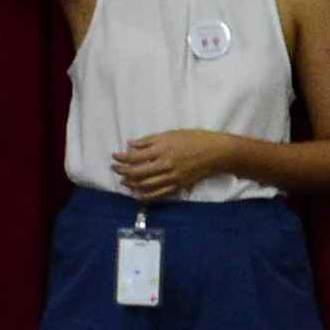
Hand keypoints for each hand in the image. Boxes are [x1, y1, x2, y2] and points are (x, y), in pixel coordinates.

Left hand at [108, 129, 239, 200]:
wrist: (215, 152)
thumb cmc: (193, 138)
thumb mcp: (170, 134)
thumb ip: (149, 140)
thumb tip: (131, 144)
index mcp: (162, 150)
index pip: (134, 157)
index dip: (121, 158)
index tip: (114, 156)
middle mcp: (165, 165)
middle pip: (137, 172)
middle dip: (122, 171)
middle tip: (115, 169)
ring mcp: (172, 177)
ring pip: (146, 185)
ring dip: (131, 184)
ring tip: (124, 181)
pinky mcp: (178, 185)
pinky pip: (159, 194)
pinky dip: (146, 196)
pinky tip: (138, 194)